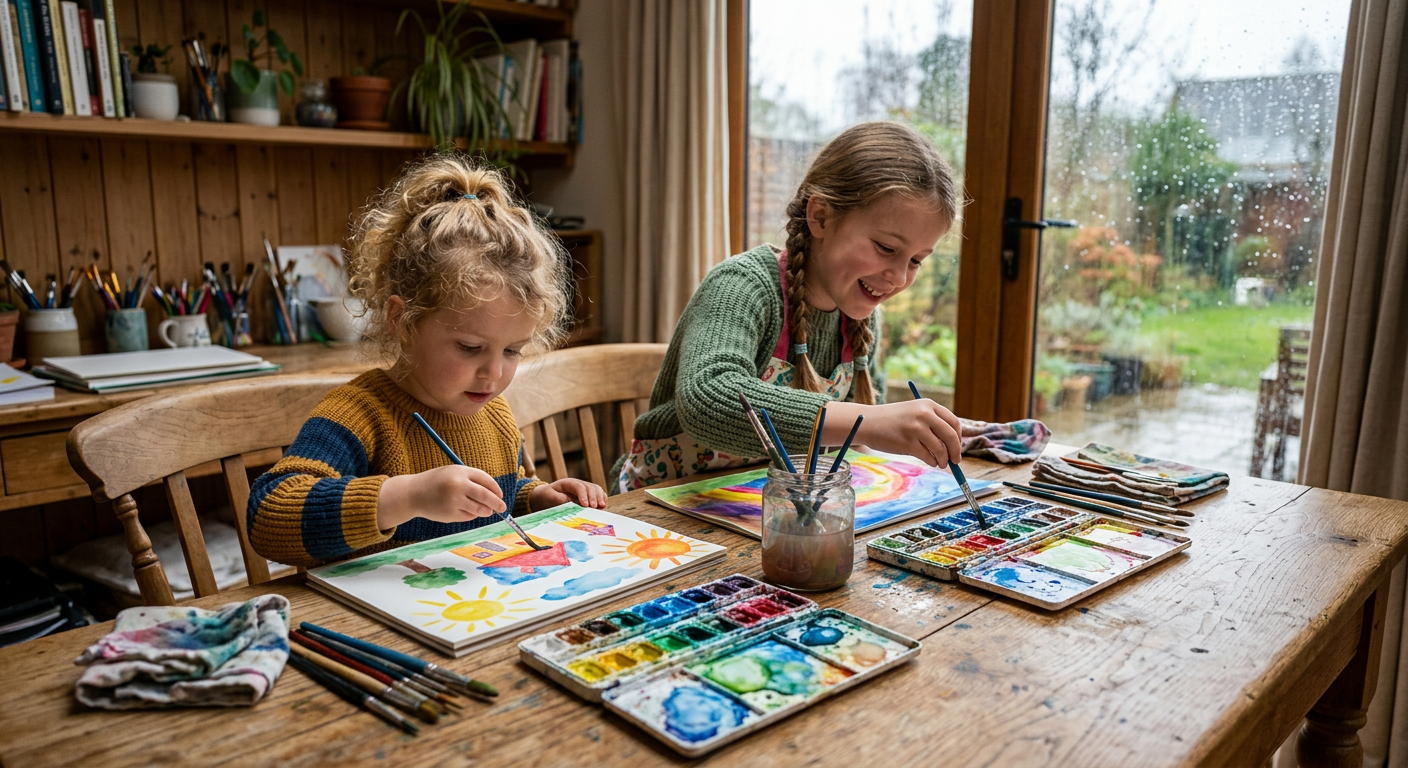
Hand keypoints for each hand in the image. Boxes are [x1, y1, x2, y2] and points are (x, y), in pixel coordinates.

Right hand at [376, 465, 506, 528]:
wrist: (413, 493)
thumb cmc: (436, 482)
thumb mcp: (453, 473)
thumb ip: (471, 479)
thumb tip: (493, 493)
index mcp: (460, 472)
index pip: (485, 480)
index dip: (495, 489)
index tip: (500, 494)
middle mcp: (458, 485)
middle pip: (485, 495)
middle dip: (497, 502)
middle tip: (503, 507)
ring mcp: (454, 501)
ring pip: (478, 508)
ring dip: (486, 511)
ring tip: (488, 511)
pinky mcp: (450, 514)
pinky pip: (468, 516)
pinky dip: (471, 514)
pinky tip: (467, 511)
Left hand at [530, 478, 607, 510]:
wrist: (545, 496)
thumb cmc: (546, 496)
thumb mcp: (549, 496)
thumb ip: (559, 498)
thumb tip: (571, 501)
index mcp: (568, 483)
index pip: (579, 486)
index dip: (583, 495)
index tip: (585, 505)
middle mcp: (578, 484)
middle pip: (590, 487)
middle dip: (593, 497)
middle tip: (594, 507)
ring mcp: (584, 489)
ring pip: (596, 489)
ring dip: (600, 497)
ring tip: (602, 506)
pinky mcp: (588, 495)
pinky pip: (598, 494)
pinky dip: (602, 499)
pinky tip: (603, 506)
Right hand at [832, 398, 961, 467]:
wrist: (867, 422)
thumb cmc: (892, 420)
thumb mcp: (914, 412)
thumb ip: (933, 423)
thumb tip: (954, 445)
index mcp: (928, 405)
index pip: (954, 422)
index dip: (959, 437)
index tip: (957, 447)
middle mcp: (924, 414)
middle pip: (951, 436)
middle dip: (955, 451)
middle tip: (956, 460)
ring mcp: (916, 428)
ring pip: (941, 449)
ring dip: (944, 459)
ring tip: (941, 463)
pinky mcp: (908, 443)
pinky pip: (928, 457)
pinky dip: (932, 462)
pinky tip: (930, 462)